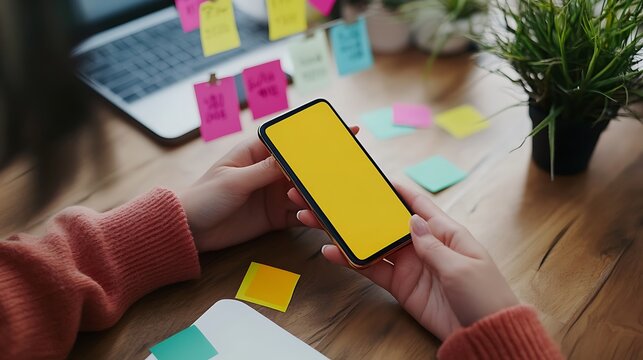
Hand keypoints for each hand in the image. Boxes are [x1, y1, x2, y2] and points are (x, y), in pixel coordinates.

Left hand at [180, 127, 358, 251]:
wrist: (190, 231)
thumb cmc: (205, 197)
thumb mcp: (235, 181)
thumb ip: (265, 170)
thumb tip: (293, 157)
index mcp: (257, 153)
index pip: (290, 141)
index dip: (314, 135)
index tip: (339, 129)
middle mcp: (270, 172)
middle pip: (303, 166)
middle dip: (325, 164)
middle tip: (351, 162)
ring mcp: (274, 194)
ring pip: (305, 191)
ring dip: (320, 192)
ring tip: (339, 193)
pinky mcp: (276, 216)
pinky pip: (300, 213)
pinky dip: (312, 214)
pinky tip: (323, 215)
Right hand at [290, 184, 518, 339]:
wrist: (484, 336)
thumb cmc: (485, 297)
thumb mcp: (462, 267)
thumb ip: (433, 245)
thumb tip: (411, 220)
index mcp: (444, 232)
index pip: (417, 203)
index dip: (397, 189)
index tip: (373, 175)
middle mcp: (423, 244)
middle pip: (385, 221)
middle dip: (359, 210)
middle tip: (330, 199)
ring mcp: (408, 264)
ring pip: (372, 243)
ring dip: (347, 234)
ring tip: (318, 221)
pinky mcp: (399, 285)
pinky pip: (371, 269)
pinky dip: (351, 261)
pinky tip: (331, 252)